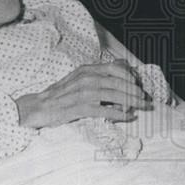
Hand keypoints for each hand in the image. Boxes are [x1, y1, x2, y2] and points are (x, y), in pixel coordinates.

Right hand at [16, 62, 149, 129]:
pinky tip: (127, 116)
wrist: (38, 106)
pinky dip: (116, 113)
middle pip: (116, 82)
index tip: (139, 85)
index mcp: (87, 70)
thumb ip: (97, 77)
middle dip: (134, 91)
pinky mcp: (77, 107)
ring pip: (112, 95)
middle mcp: (85, 78)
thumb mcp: (79, 79)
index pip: (114, 68)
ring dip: (130, 101)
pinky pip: (101, 110)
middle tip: (146, 99)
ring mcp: (81, 93)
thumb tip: (121, 76)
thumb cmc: (61, 95)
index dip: (129, 76)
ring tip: (141, 107)